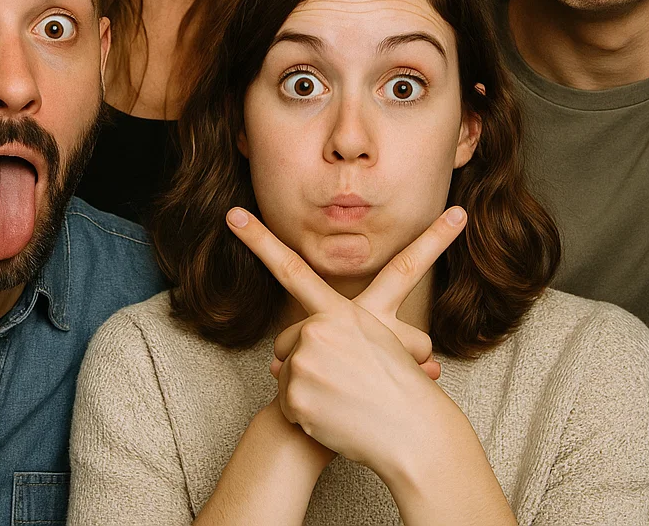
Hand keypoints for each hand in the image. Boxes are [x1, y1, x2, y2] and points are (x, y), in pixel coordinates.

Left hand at [226, 206, 466, 469]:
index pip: (291, 269)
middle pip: (287, 340)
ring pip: (285, 373)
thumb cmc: (401, 387)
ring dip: (306, 389)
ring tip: (345, 402)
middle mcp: (318, 331)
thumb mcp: (379, 342)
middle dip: (301, 358)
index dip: (259, 240)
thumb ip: (331, 337)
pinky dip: (305, 416)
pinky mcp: (297, 398)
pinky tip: (335, 420)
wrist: (414, 433)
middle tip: (343, 380)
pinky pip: (286, 405)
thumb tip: (278, 362)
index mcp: (340, 311)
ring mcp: (305, 364)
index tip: (233, 216)